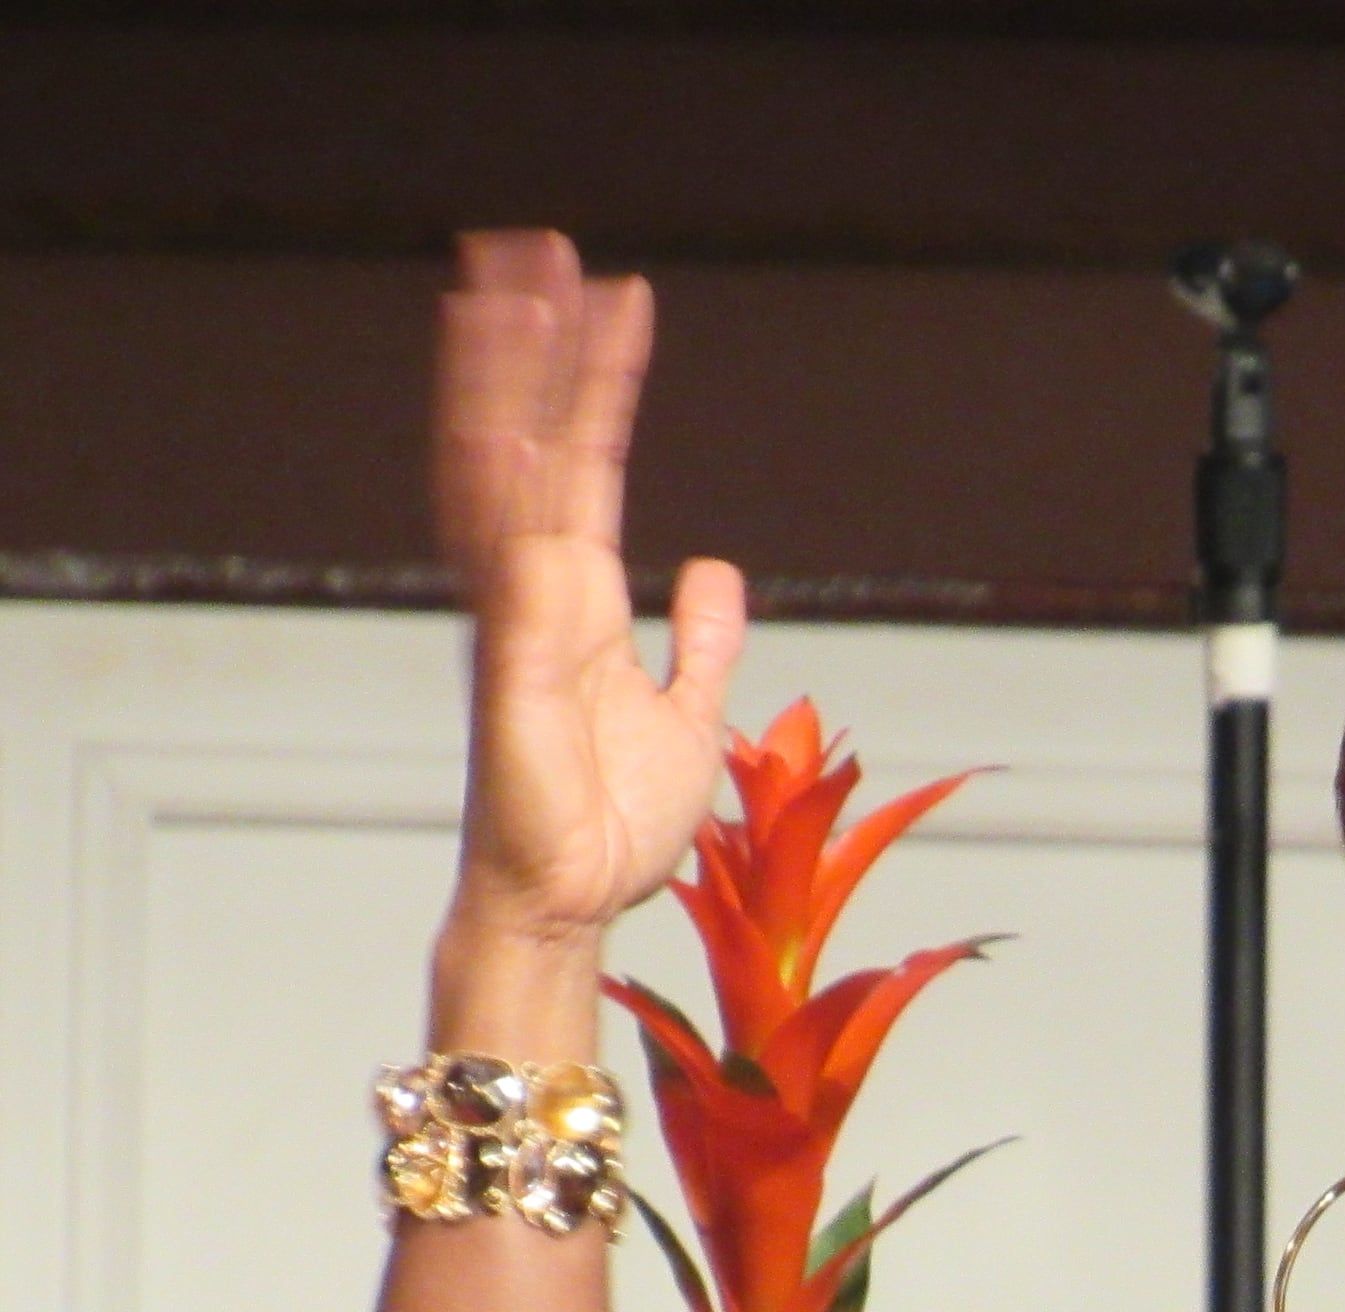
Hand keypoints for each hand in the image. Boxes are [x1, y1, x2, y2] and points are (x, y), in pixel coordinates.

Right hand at [435, 230, 744, 981]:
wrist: (569, 903)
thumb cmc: (608, 821)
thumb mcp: (691, 715)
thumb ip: (703, 642)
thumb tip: (714, 570)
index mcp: (579, 598)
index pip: (588, 463)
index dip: (601, 382)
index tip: (616, 301)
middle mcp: (538, 593)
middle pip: (531, 442)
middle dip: (533, 348)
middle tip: (536, 248)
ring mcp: (517, 623)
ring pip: (503, 479)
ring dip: (501, 389)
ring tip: (502, 293)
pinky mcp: (515, 671)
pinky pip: (508, 570)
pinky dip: (508, 504)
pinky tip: (511, 435)